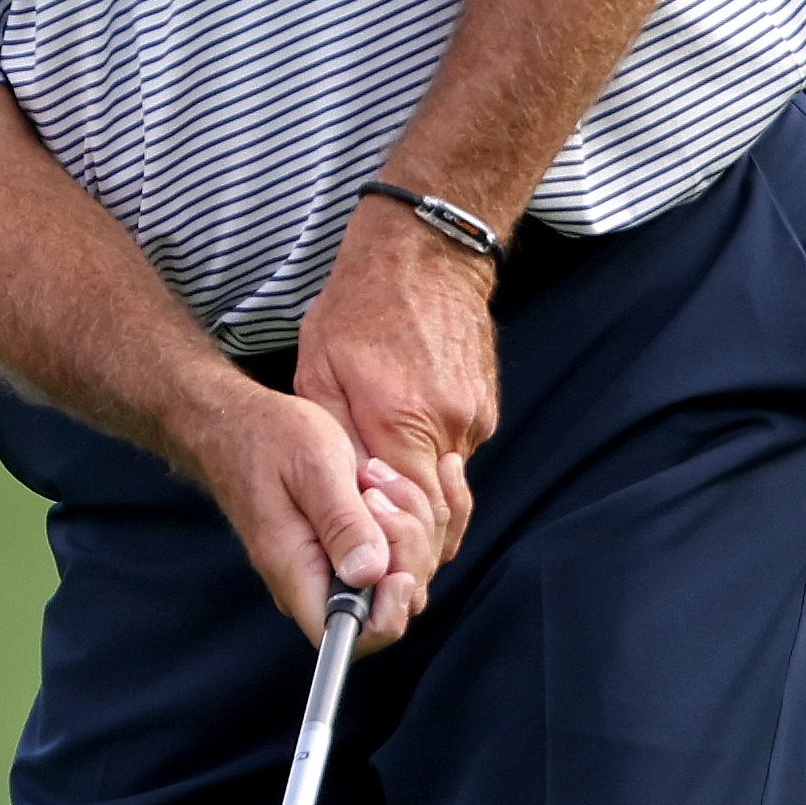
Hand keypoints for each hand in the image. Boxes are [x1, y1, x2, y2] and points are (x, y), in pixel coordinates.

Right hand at [190, 382, 450, 646]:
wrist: (245, 425)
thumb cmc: (271, 441)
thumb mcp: (314, 468)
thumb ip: (342, 523)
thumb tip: (370, 575)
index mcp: (299, 573)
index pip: (349, 635)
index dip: (388, 613)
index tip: (399, 568)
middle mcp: (320, 581)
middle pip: (393, 600)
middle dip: (408, 544)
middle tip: (376, 489)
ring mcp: (340, 564)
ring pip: (406, 567)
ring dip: (412, 517)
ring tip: (374, 472)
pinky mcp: (357, 545)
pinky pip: (405, 545)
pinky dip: (418, 509)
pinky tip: (405, 474)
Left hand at [297, 199, 500, 573]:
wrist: (424, 252)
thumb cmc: (360, 307)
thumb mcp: (320, 371)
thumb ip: (337, 443)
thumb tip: (352, 504)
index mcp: (403, 420)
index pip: (413, 519)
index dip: (394, 546)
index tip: (370, 552)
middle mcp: (450, 425)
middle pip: (440, 513)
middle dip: (409, 535)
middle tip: (374, 535)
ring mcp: (475, 416)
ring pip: (449, 484)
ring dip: (418, 493)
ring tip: (380, 482)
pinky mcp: (485, 406)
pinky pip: (457, 451)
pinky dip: (431, 457)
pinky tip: (403, 436)